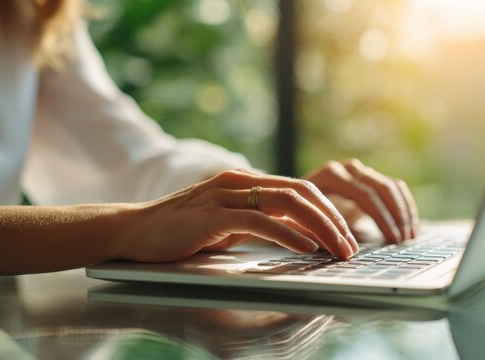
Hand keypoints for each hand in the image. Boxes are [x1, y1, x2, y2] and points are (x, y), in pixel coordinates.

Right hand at [122, 169, 357, 261]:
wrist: (134, 230)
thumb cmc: (183, 230)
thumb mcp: (230, 224)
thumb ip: (262, 221)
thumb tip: (300, 232)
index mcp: (248, 182)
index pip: (301, 189)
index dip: (329, 210)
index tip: (345, 235)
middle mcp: (241, 182)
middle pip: (302, 192)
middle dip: (332, 219)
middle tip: (351, 245)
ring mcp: (226, 195)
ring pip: (287, 203)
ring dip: (319, 227)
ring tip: (337, 249)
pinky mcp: (212, 214)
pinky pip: (259, 220)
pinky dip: (288, 234)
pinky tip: (306, 248)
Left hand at [305, 159, 418, 242]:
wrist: (293, 202)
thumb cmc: (297, 217)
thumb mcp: (306, 224)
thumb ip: (326, 233)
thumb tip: (348, 248)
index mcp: (331, 175)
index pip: (365, 194)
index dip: (382, 218)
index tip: (392, 240)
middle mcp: (347, 169)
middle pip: (381, 189)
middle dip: (395, 216)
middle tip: (403, 241)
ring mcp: (359, 172)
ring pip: (391, 187)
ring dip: (404, 212)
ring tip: (410, 238)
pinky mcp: (368, 179)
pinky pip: (394, 188)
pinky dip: (404, 207)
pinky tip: (410, 227)